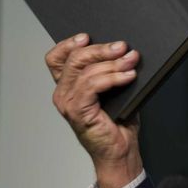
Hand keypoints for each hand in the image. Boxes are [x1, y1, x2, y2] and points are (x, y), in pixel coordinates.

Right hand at [46, 33, 142, 187]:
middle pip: (74, 59)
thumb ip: (112, 70)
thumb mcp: (115, 89)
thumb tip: (126, 50)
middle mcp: (63, 93)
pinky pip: (92, 86)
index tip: (87, 36)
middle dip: (101, 49)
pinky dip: (112, 77)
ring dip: (112, 63)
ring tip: (131, 61)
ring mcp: (69, 103)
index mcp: (68, 85)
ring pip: (85, 71)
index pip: (56, 58)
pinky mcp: (79, 112)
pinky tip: (128, 76)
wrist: (121, 151)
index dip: (68, 44)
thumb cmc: (118, 121)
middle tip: (122, 47)